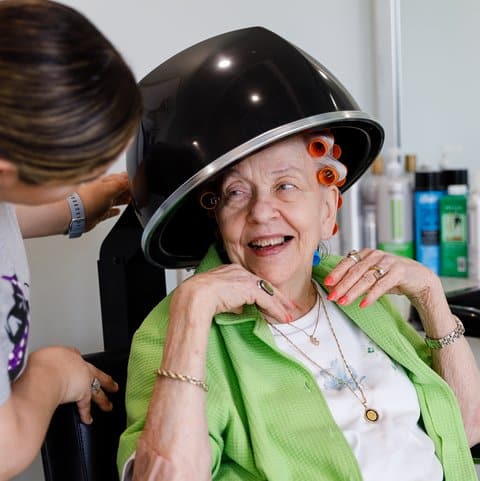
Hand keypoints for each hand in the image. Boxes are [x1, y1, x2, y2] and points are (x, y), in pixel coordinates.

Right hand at [28, 346, 118, 423]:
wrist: (44, 374)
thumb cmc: (38, 366)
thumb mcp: (39, 358)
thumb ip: (42, 364)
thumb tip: (34, 368)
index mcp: (67, 354)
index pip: (75, 356)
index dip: (78, 362)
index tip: (79, 365)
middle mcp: (78, 365)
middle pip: (95, 372)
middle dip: (104, 378)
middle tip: (112, 384)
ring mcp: (83, 379)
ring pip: (97, 388)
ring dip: (103, 398)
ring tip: (108, 404)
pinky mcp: (82, 394)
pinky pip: (85, 406)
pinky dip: (86, 414)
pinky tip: (89, 419)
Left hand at [77, 171, 130, 231]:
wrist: (76, 215)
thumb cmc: (88, 201)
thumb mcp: (109, 189)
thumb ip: (120, 184)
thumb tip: (128, 179)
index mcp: (104, 183)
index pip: (119, 179)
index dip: (128, 181)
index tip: (136, 183)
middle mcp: (101, 192)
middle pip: (117, 190)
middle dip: (127, 190)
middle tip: (135, 191)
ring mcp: (99, 203)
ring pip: (114, 200)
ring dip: (123, 199)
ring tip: (130, 200)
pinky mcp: (98, 214)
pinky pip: (108, 212)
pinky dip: (114, 211)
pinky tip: (117, 211)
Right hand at [173, 263, 296, 324]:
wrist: (195, 297)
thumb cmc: (198, 298)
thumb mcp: (218, 298)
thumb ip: (231, 301)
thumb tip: (239, 307)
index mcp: (230, 271)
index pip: (252, 281)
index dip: (263, 291)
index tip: (271, 299)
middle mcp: (239, 272)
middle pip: (263, 284)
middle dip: (277, 296)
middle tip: (288, 305)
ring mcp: (245, 278)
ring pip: (268, 292)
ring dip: (280, 305)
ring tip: (288, 315)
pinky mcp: (250, 288)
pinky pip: (267, 300)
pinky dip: (276, 310)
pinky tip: (282, 317)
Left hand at [323, 248, 444, 312]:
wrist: (419, 278)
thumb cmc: (391, 277)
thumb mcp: (371, 275)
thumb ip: (356, 278)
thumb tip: (335, 288)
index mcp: (366, 253)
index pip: (347, 262)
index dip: (336, 273)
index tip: (326, 284)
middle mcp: (375, 255)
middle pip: (354, 271)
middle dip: (341, 285)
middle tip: (332, 296)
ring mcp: (387, 262)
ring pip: (366, 278)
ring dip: (353, 292)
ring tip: (343, 302)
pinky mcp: (398, 271)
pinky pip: (382, 285)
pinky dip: (371, 295)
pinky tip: (363, 304)